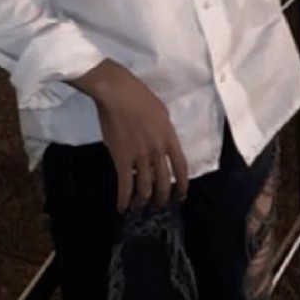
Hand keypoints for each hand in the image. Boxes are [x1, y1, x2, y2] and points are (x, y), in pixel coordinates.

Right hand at [72, 60, 189, 210]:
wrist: (117, 92)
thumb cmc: (138, 96)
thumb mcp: (161, 112)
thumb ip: (164, 131)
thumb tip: (162, 144)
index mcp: (169, 137)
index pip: (182, 167)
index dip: (183, 185)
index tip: (181, 195)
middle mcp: (158, 150)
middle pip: (165, 182)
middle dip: (162, 198)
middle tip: (158, 205)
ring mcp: (140, 156)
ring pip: (145, 188)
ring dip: (143, 201)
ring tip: (139, 206)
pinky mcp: (122, 159)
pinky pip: (125, 185)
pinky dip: (124, 199)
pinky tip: (121, 207)